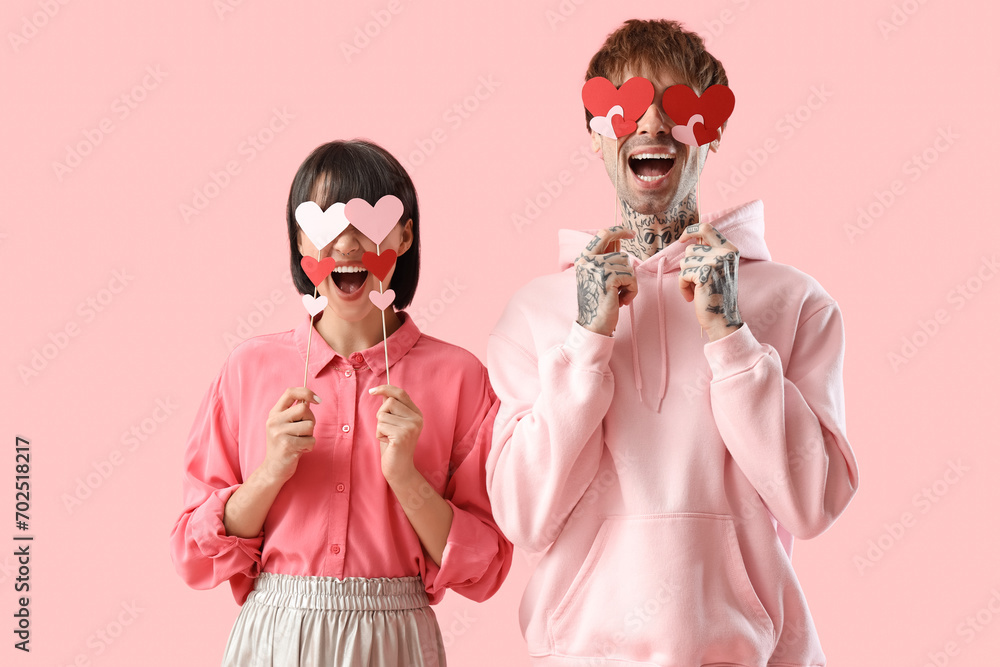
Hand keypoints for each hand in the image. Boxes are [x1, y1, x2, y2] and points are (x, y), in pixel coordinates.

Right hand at [261, 387, 319, 484]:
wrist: (273, 469)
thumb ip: (294, 412)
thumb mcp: (284, 425)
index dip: (306, 392)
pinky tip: (300, 450)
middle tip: (304, 432)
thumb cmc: (284, 445)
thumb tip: (311, 400)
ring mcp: (279, 433)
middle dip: (310, 420)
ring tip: (300, 442)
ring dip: (310, 435)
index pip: (290, 392)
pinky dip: (309, 446)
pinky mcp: (287, 445)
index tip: (317, 400)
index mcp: (274, 413)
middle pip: (304, 409)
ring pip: (309, 425)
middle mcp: (274, 421)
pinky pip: (310, 440)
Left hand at [369, 385, 422, 484]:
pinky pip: (380, 426)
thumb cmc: (393, 445)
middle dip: (381, 414)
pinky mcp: (402, 435)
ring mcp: (411, 427)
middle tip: (386, 428)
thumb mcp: (394, 423)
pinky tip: (388, 443)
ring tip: (388, 437)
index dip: (386, 389)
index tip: (372, 391)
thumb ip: (392, 408)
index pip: (401, 393)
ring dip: (379, 427)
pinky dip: (379, 434)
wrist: (399, 468)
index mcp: (416, 414)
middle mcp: (417, 419)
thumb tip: (383, 392)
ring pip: (382, 415)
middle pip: (389, 402)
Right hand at [575, 226, 637, 335]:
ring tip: (618, 297)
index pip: (603, 234)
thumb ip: (607, 258)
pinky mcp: (608, 278)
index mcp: (584, 258)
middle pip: (621, 255)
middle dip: (626, 274)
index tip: (631, 233)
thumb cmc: (599, 303)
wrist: (592, 325)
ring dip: (629, 284)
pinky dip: (631, 291)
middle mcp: (588, 260)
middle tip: (619, 291)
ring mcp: (596, 268)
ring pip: (628, 267)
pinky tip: (621, 301)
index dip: (619, 231)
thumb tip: (619, 239)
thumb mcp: (600, 276)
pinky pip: (631, 278)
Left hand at [678, 221, 742, 340]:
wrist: (722, 318)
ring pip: (685, 262)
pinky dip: (683, 287)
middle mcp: (725, 253)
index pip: (706, 228)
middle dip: (688, 266)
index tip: (683, 240)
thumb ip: (709, 252)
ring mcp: (716, 262)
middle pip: (691, 249)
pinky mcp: (705, 274)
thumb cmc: (716, 294)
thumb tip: (689, 239)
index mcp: (729, 249)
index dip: (691, 231)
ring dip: (686, 278)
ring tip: (696, 289)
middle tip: (697, 281)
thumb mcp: (718, 268)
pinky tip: (692, 296)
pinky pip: (683, 274)